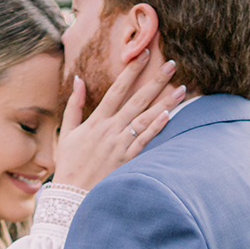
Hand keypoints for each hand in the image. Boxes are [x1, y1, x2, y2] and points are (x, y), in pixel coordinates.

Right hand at [53, 54, 186, 190]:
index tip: (143, 54)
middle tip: (172, 64)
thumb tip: (79, 79)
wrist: (72, 195)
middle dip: (155, 81)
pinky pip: (145, 141)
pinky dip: (156, 128)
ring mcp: (120, 145)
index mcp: (96, 121)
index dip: (131, 71)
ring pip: (146, 119)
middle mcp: (110, 130)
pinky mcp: (127, 160)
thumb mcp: (67, 132)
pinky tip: (169, 115)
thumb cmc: (70, 164)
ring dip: (165, 103)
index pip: (117, 90)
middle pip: (137, 100)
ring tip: (182, 89)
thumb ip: (74, 105)